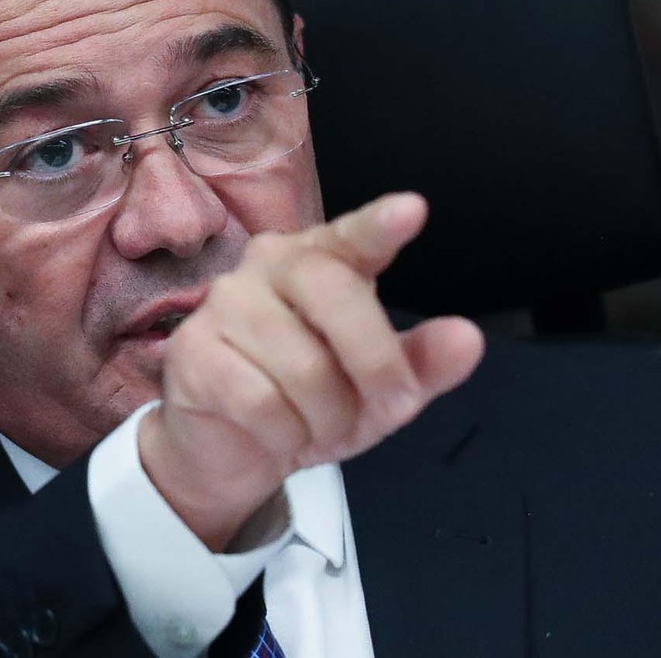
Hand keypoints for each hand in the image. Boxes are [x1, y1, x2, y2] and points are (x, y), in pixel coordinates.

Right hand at [137, 192, 484, 549]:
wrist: (228, 450)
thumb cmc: (308, 403)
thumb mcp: (376, 393)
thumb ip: (422, 365)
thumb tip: (467, 338)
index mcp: (320, 260)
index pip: (352, 237)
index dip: (379, 225)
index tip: (411, 210)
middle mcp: (268, 265)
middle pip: (336, 296)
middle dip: (377, 363)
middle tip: (394, 407)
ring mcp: (224, 304)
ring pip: (303, 366)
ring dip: (327, 416)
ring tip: (317, 423)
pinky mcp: (193, 352)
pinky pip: (262, 402)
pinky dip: (285, 433)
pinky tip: (277, 432)